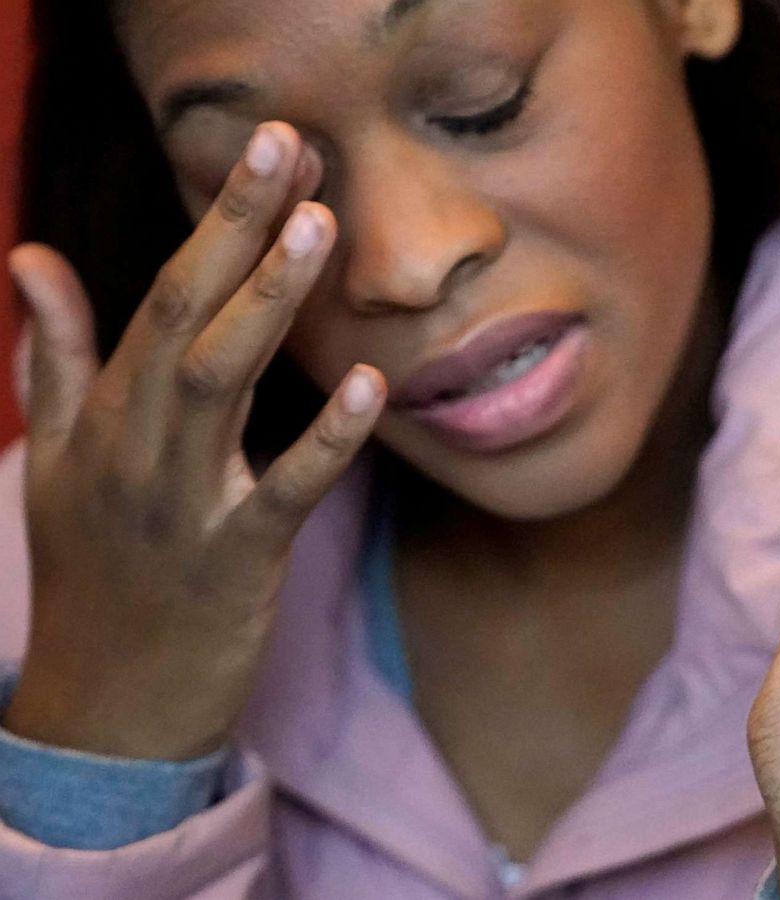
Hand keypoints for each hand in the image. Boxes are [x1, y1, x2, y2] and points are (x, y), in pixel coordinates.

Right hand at [3, 122, 383, 760]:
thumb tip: (32, 258)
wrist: (104, 710)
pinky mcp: (235, 562)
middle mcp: (135, 445)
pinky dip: (325, 440)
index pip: (164, 294)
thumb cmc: (92, 575)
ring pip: (220, 383)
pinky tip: (369, 387)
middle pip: (187, 315)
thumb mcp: (55, 461)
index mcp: (105, 415)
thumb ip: (56, 359)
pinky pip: (283, 492)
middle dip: (238, 227)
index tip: (271, 148)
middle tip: (291, 146)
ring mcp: (181, 503)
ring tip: (318, 225)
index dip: (218, 219)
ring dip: (270, 302)